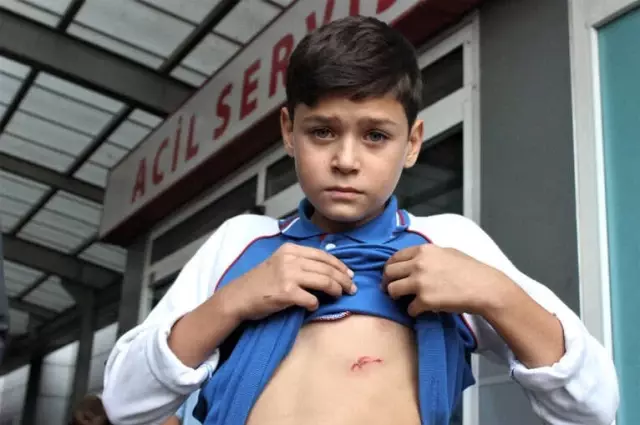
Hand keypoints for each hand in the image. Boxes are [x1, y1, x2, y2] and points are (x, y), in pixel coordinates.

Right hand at [221, 243, 355, 320]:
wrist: (239, 296)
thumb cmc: (261, 281)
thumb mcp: (280, 263)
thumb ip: (300, 262)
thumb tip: (328, 269)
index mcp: (290, 250)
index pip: (323, 255)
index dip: (340, 265)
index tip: (349, 274)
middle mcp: (290, 259)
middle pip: (327, 268)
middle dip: (343, 279)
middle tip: (352, 288)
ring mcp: (287, 275)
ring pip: (323, 281)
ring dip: (336, 290)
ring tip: (341, 295)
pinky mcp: (285, 293)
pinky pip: (310, 299)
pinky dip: (316, 303)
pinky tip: (315, 306)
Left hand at [381, 244, 507, 316]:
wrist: (484, 287)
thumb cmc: (471, 270)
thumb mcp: (447, 252)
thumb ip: (428, 255)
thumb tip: (415, 261)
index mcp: (423, 250)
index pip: (395, 257)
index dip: (390, 267)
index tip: (390, 275)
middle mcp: (418, 264)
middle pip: (388, 272)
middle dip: (387, 282)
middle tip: (389, 289)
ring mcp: (420, 282)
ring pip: (393, 290)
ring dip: (396, 297)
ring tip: (403, 301)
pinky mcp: (424, 300)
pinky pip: (409, 308)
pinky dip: (413, 311)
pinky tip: (421, 310)